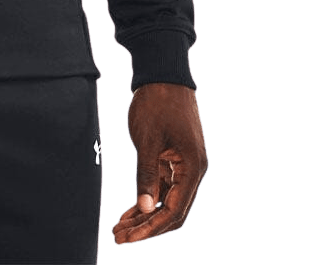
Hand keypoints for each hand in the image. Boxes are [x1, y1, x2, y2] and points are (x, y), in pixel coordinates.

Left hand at [112, 82, 206, 244]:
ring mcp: (184, 165)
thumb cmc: (157, 103)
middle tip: (119, 238)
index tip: (129, 239)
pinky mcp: (174, 159)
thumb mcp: (147, 139)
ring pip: (166, 201)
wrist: (163, 73)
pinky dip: (147, 199)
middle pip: (172, 212)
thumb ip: (147, 174)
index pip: (174, 211)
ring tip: (120, 228)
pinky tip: (130, 210)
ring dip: (144, 215)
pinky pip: (163, 187)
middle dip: (146, 227)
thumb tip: (146, 209)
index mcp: (192, 168)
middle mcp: (193, 171)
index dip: (151, 228)